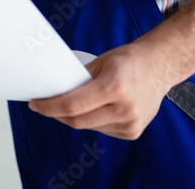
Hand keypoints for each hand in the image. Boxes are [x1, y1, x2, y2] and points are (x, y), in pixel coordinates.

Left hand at [27, 43, 172, 139]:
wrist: (159, 68)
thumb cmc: (128, 61)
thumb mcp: (101, 62)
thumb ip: (80, 78)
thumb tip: (54, 90)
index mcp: (114, 87)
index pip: (73, 105)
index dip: (49, 107)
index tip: (35, 104)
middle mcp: (124, 109)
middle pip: (77, 120)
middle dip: (55, 114)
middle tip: (43, 105)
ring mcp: (130, 123)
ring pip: (88, 127)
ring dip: (72, 118)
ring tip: (64, 105)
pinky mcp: (132, 132)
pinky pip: (101, 130)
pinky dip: (89, 121)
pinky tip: (88, 110)